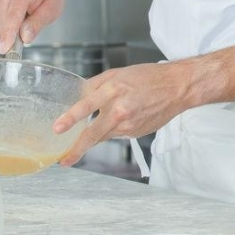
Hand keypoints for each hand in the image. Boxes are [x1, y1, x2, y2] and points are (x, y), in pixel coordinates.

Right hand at [0, 0, 65, 53]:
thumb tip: (24, 37)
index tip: (4, 49)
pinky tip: (19, 16)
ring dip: (11, 28)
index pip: (12, 17)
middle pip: (4, 22)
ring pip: (0, 23)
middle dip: (13, 35)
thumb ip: (37, 24)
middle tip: (28, 35)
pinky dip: (8, 23)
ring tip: (27, 17)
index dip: (8, 35)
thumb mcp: (51, 10)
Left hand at [52, 62, 193, 165]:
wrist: (176, 88)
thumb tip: (78, 96)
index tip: (57, 129)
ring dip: (94, 138)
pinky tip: (122, 119)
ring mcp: (129, 125)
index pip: (86, 106)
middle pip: (92, 134)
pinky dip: (113, 129)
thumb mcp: (117, 74)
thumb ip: (95, 85)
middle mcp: (119, 111)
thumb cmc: (148, 78)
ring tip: (84, 141)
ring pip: (103, 136)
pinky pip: (116, 134)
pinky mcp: (135, 133)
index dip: (70, 119)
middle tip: (64, 160)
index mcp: (113, 91)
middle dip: (76, 149)